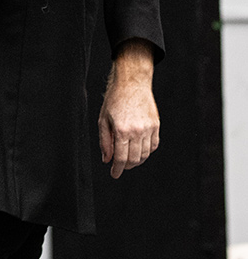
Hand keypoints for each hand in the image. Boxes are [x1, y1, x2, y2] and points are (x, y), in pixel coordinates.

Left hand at [98, 39, 159, 178]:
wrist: (132, 84)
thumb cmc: (114, 100)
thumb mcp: (102, 120)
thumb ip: (104, 141)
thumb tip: (107, 160)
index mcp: (122, 130)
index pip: (121, 158)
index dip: (117, 169)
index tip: (114, 174)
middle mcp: (137, 131)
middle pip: (134, 159)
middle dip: (126, 166)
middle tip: (120, 167)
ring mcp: (149, 129)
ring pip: (145, 154)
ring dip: (137, 160)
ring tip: (128, 160)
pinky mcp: (156, 125)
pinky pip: (153, 145)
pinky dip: (147, 151)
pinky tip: (139, 150)